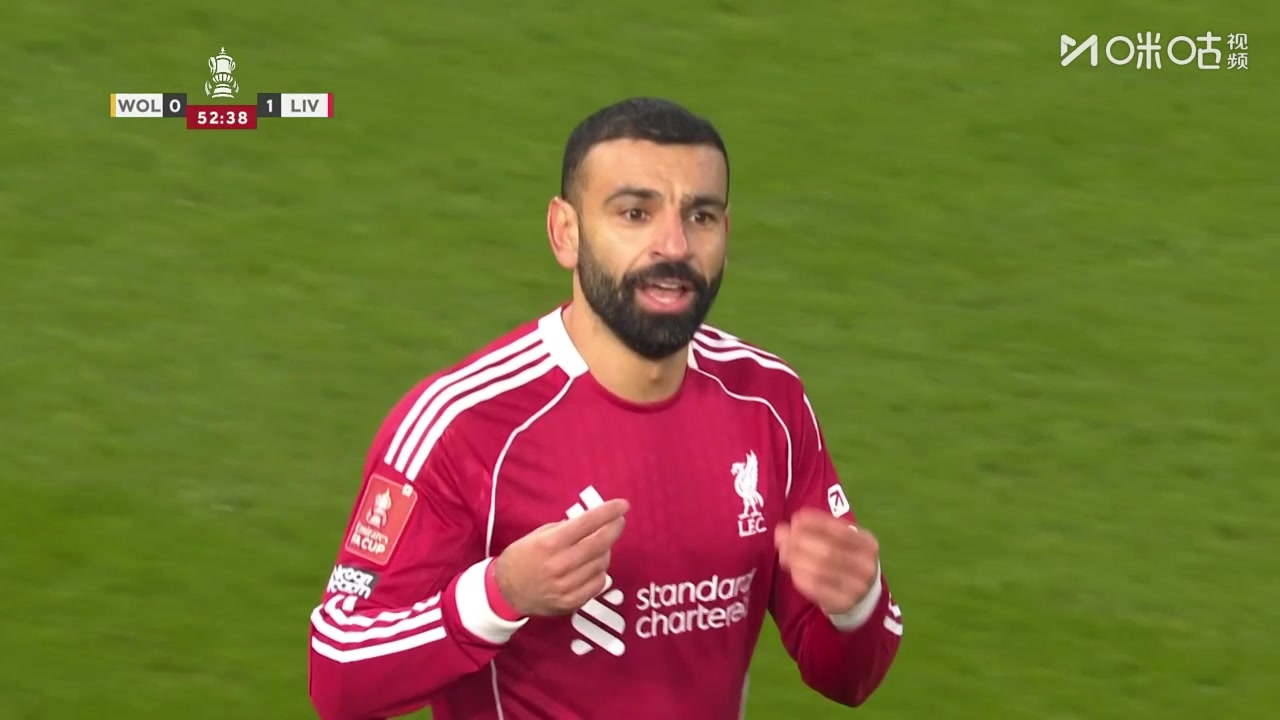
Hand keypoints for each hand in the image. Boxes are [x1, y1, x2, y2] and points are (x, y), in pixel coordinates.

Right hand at [493, 499, 628, 616]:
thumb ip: (566, 528)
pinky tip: (592, 566)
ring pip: (602, 563)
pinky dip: (600, 571)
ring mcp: (567, 587)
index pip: (587, 523)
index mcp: (550, 544)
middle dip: (614, 528)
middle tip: (619, 521)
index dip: (608, 512)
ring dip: (605, 551)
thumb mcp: (539, 535)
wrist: (506, 592)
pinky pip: (599, 583)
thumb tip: (593, 520)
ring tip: (598, 546)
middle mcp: (560, 565)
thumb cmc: (522, 557)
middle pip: (600, 543)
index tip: (622, 504)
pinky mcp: (572, 603)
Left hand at [775, 508, 879, 614]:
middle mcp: (867, 566)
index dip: (816, 523)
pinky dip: (799, 575)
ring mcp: (857, 587)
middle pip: (828, 550)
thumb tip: (783, 529)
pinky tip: (792, 569)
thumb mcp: (840, 542)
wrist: (861, 596)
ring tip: (784, 553)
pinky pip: (815, 588)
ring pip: (819, 569)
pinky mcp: (843, 603)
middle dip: (800, 541)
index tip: (795, 519)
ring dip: (795, 558)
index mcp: (868, 544)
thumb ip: (816, 531)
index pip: (841, 530)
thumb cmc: (845, 561)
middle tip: (782, 537)